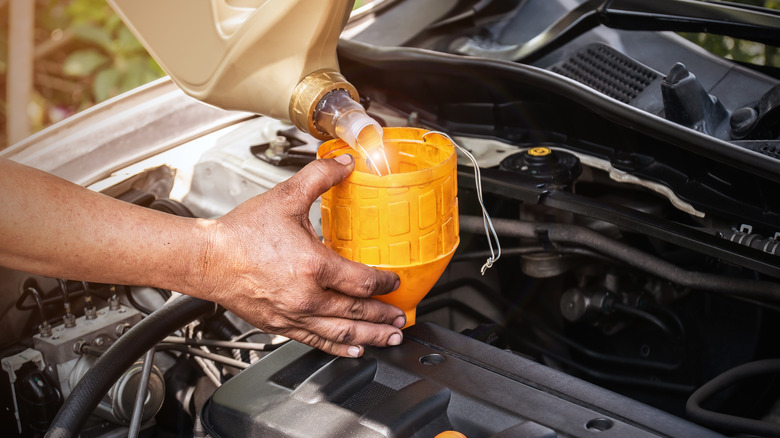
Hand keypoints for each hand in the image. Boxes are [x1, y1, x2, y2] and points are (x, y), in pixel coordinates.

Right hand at [200, 154, 404, 356]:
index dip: (385, 283)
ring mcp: (294, 315)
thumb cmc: (241, 233)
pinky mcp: (280, 326)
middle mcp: (307, 296)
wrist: (207, 259)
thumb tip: (345, 163)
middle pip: (357, 312)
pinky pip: (317, 341)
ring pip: (341, 333)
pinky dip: (339, 348)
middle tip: (401, 317)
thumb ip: (320, 177)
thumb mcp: (285, 197)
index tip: (395, 282)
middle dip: (384, 316)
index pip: (362, 281)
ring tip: (389, 337)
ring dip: (370, 336)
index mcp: (313, 265)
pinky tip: (353, 350)